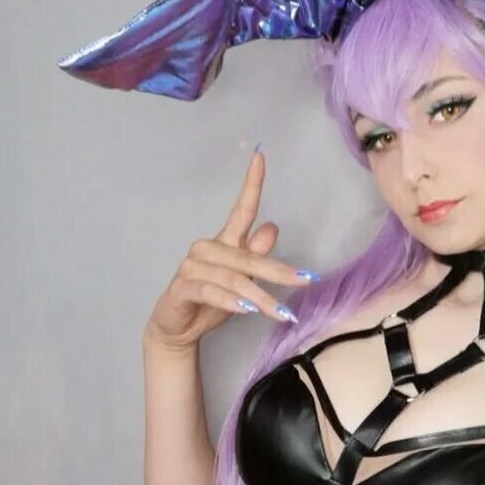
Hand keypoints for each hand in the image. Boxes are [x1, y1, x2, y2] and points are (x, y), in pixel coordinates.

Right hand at [144, 151, 315, 352]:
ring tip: (281, 313)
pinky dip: (230, 302)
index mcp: (223, 243)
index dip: (251, 184)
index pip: (240, 210)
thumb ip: (255, 257)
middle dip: (278, 271)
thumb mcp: (241, 281)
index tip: (260, 156)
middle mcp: (206, 249)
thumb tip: (271, 228)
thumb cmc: (211, 303)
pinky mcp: (182, 287)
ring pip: (232, 278)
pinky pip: (211, 292)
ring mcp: (191, 266)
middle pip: (247, 257)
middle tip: (306, 281)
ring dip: (259, 296)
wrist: (178, 328)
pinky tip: (246, 311)